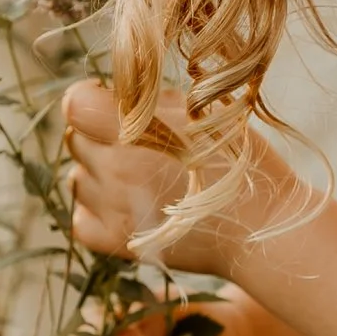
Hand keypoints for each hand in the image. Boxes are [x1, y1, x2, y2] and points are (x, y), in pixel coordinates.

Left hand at [64, 81, 230, 274]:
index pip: (75, 104)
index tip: (105, 98)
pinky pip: (81, 217)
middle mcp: (116, 171)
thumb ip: (154, 100)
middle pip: (76, 139)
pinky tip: (123, 202)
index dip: (87, 95)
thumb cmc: (238, 162)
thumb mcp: (201, 111)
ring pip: (78, 176)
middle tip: (136, 140)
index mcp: (137, 132)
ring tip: (136, 174)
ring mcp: (113, 210)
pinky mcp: (116, 242)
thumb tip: (119, 93)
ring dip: (97, 170)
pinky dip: (94, 207)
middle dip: (98, 132)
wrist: (260, 227)